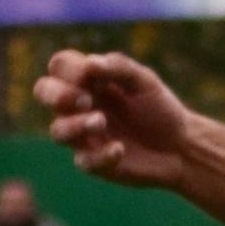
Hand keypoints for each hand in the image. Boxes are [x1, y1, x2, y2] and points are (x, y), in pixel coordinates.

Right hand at [38, 49, 198, 188]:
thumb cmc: (160, 108)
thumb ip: (118, 68)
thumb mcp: (145, 82)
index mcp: (89, 80)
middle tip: (86, 101)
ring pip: (57, 131)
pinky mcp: (93, 162)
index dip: (68, 68)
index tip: (91, 76)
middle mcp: (78, 106)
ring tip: (101, 122)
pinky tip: (119, 149)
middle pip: (43, 92)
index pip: (60, 65)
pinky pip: (83, 161)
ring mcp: (83, 135)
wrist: (181, 146)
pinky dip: (100, 155)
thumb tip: (89, 63)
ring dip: (76, 125)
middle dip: (57, 95)